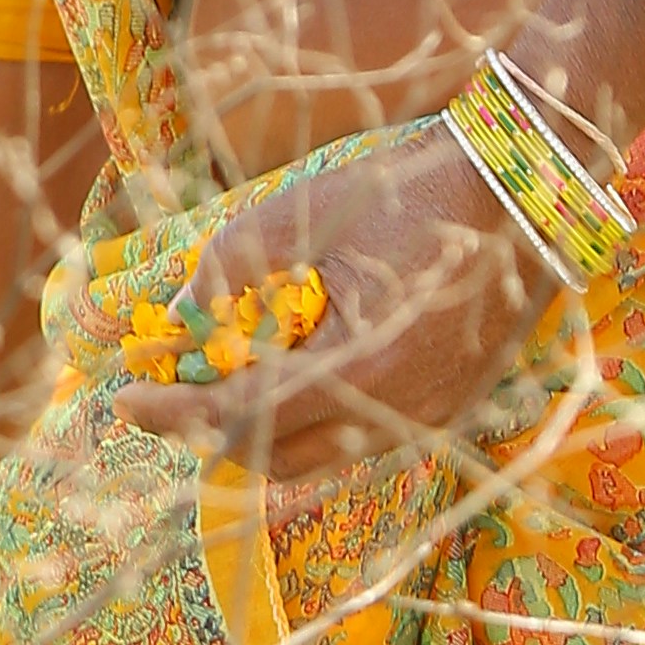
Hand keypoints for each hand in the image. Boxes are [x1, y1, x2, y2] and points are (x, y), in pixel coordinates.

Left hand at [102, 120, 568, 485]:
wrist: (523, 187)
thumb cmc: (413, 192)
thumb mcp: (306, 213)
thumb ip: (230, 266)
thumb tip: (181, 313)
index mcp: (359, 372)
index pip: (239, 418)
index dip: (173, 411)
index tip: (121, 399)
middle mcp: (397, 416)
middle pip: (273, 457)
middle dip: (210, 428)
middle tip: (167, 392)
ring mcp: (429, 421)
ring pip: (318, 454)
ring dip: (262, 427)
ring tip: (223, 377)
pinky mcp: (449, 410)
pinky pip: (360, 435)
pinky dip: (313, 416)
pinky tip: (293, 370)